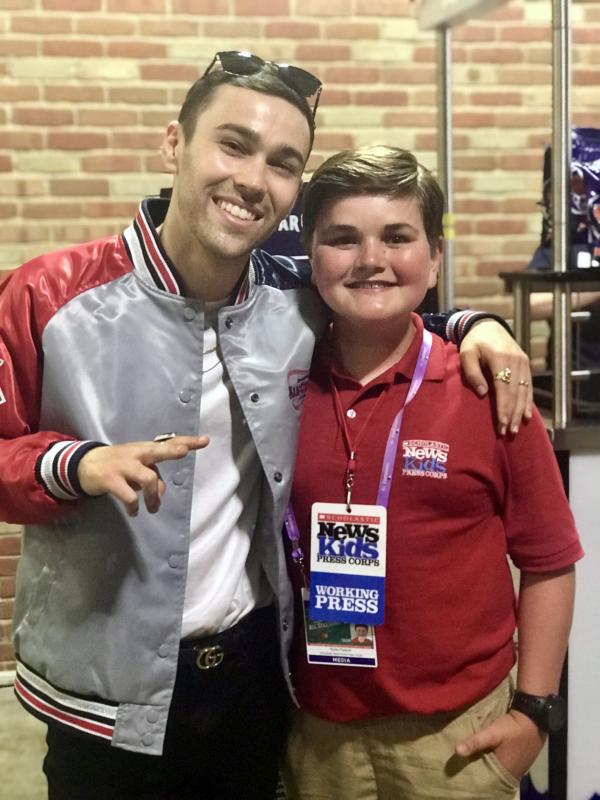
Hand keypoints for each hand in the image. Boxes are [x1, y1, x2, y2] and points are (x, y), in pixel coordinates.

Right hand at [78, 435, 208, 515]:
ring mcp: (123, 466)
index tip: (205, 441)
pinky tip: (134, 512)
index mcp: (144, 449)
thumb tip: (160, 494)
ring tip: (153, 508)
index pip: (169, 443)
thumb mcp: (137, 467)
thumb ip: (153, 476)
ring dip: (154, 496)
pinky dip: (134, 507)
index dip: (188, 442)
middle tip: (184, 451)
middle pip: (157, 450)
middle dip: (171, 451)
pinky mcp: (111, 480)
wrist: (84, 465)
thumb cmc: (118, 465)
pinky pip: (129, 496)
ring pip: (148, 478)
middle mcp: (136, 454)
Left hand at [455, 710, 544, 781]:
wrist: (533, 716)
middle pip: (495, 774)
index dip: (477, 775)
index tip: (464, 771)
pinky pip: (507, 763)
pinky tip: (490, 754)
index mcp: (507, 771)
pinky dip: (498, 760)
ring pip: (501, 768)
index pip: (488, 779)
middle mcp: (515, 773)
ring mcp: (521, 766)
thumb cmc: (512, 727)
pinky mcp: (523, 758)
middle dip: (482, 769)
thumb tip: (456, 751)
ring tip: (476, 758)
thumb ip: (475, 742)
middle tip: (467, 763)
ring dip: (490, 764)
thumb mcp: (492, 732)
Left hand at [459, 320, 532, 435]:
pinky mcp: (526, 364)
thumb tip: (483, 393)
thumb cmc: (473, 342)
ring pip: (524, 391)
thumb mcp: (466, 354)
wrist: (487, 326)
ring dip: (520, 411)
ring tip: (515, 428)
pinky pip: (528, 386)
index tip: (501, 424)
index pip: (503, 388)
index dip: (504, 407)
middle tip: (508, 432)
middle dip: (512, 414)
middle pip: (515, 393)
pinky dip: (528, 402)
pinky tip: (526, 415)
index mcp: (500, 358)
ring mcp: (523, 363)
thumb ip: (472, 373)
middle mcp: (516, 361)